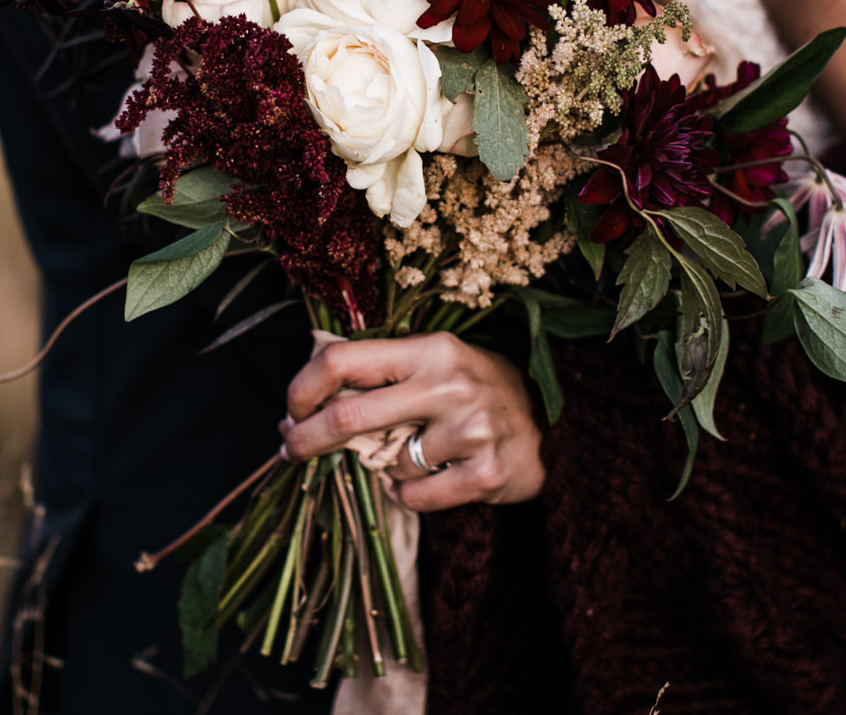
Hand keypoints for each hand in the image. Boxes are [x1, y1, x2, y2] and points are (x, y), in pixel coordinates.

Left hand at [281, 333, 545, 511]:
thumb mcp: (435, 363)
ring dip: (389, 468)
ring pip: (387, 465)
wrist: (555, 428)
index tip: (291, 410)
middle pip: (349, 415)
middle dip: (308, 439)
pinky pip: (415, 497)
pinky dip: (414, 495)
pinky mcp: (486, 473)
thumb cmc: (478, 392)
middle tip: (292, 451)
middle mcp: (449, 383)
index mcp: (429, 349)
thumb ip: (382, 371)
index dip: (303, 387)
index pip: (343, 359)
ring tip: (423, 454)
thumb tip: (310, 393)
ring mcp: (471, 428)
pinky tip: (441, 477)